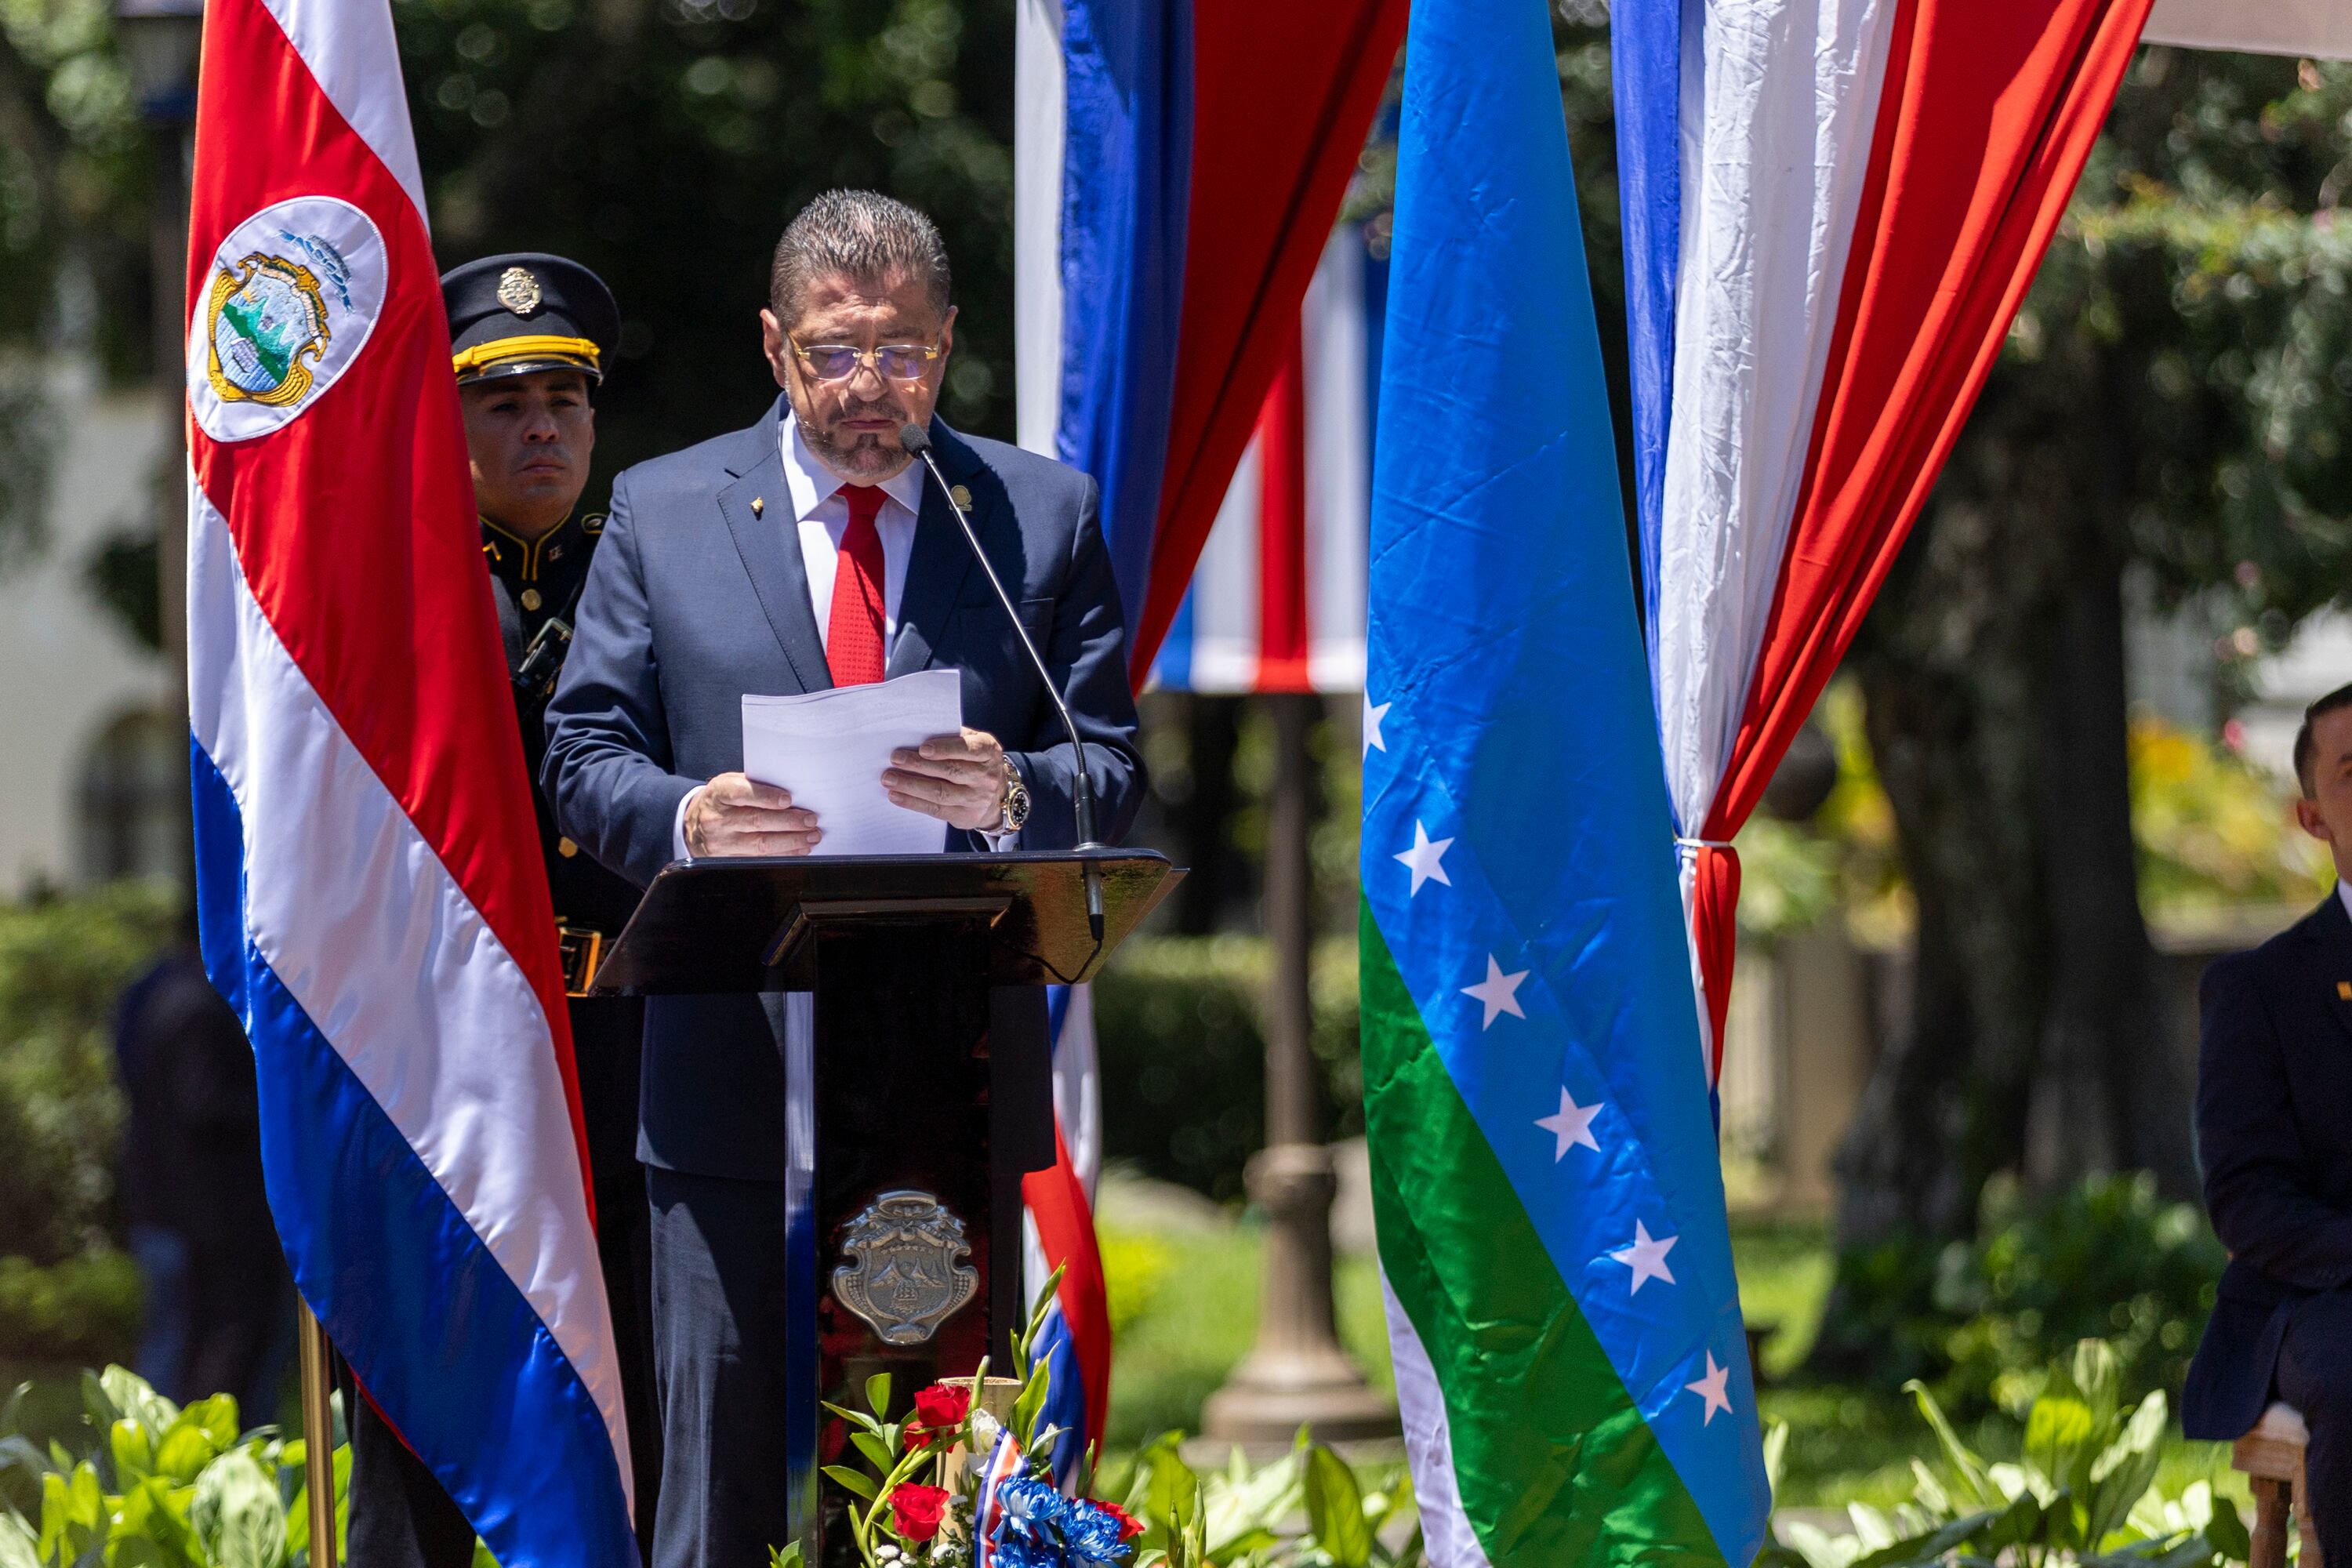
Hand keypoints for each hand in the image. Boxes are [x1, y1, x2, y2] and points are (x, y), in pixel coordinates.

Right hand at [685, 772, 821, 855]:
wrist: (694, 824)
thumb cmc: (721, 800)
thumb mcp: (729, 784)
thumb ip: (754, 785)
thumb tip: (792, 792)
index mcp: (718, 793)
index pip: (741, 793)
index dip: (766, 797)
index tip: (788, 799)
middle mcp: (717, 819)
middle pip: (756, 821)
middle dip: (789, 822)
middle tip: (810, 820)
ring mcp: (721, 842)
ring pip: (761, 844)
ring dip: (791, 842)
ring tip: (811, 836)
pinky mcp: (728, 859)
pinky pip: (760, 858)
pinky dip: (783, 854)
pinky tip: (799, 849)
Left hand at [884, 728, 1009, 831]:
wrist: (996, 796)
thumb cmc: (976, 761)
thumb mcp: (974, 743)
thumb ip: (954, 737)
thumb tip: (919, 732)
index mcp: (989, 752)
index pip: (969, 749)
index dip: (946, 748)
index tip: (923, 748)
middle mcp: (986, 776)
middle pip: (950, 771)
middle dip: (919, 765)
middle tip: (895, 759)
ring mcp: (977, 799)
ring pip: (940, 792)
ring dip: (911, 785)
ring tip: (889, 779)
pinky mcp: (964, 816)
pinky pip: (935, 810)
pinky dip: (913, 802)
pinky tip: (896, 796)